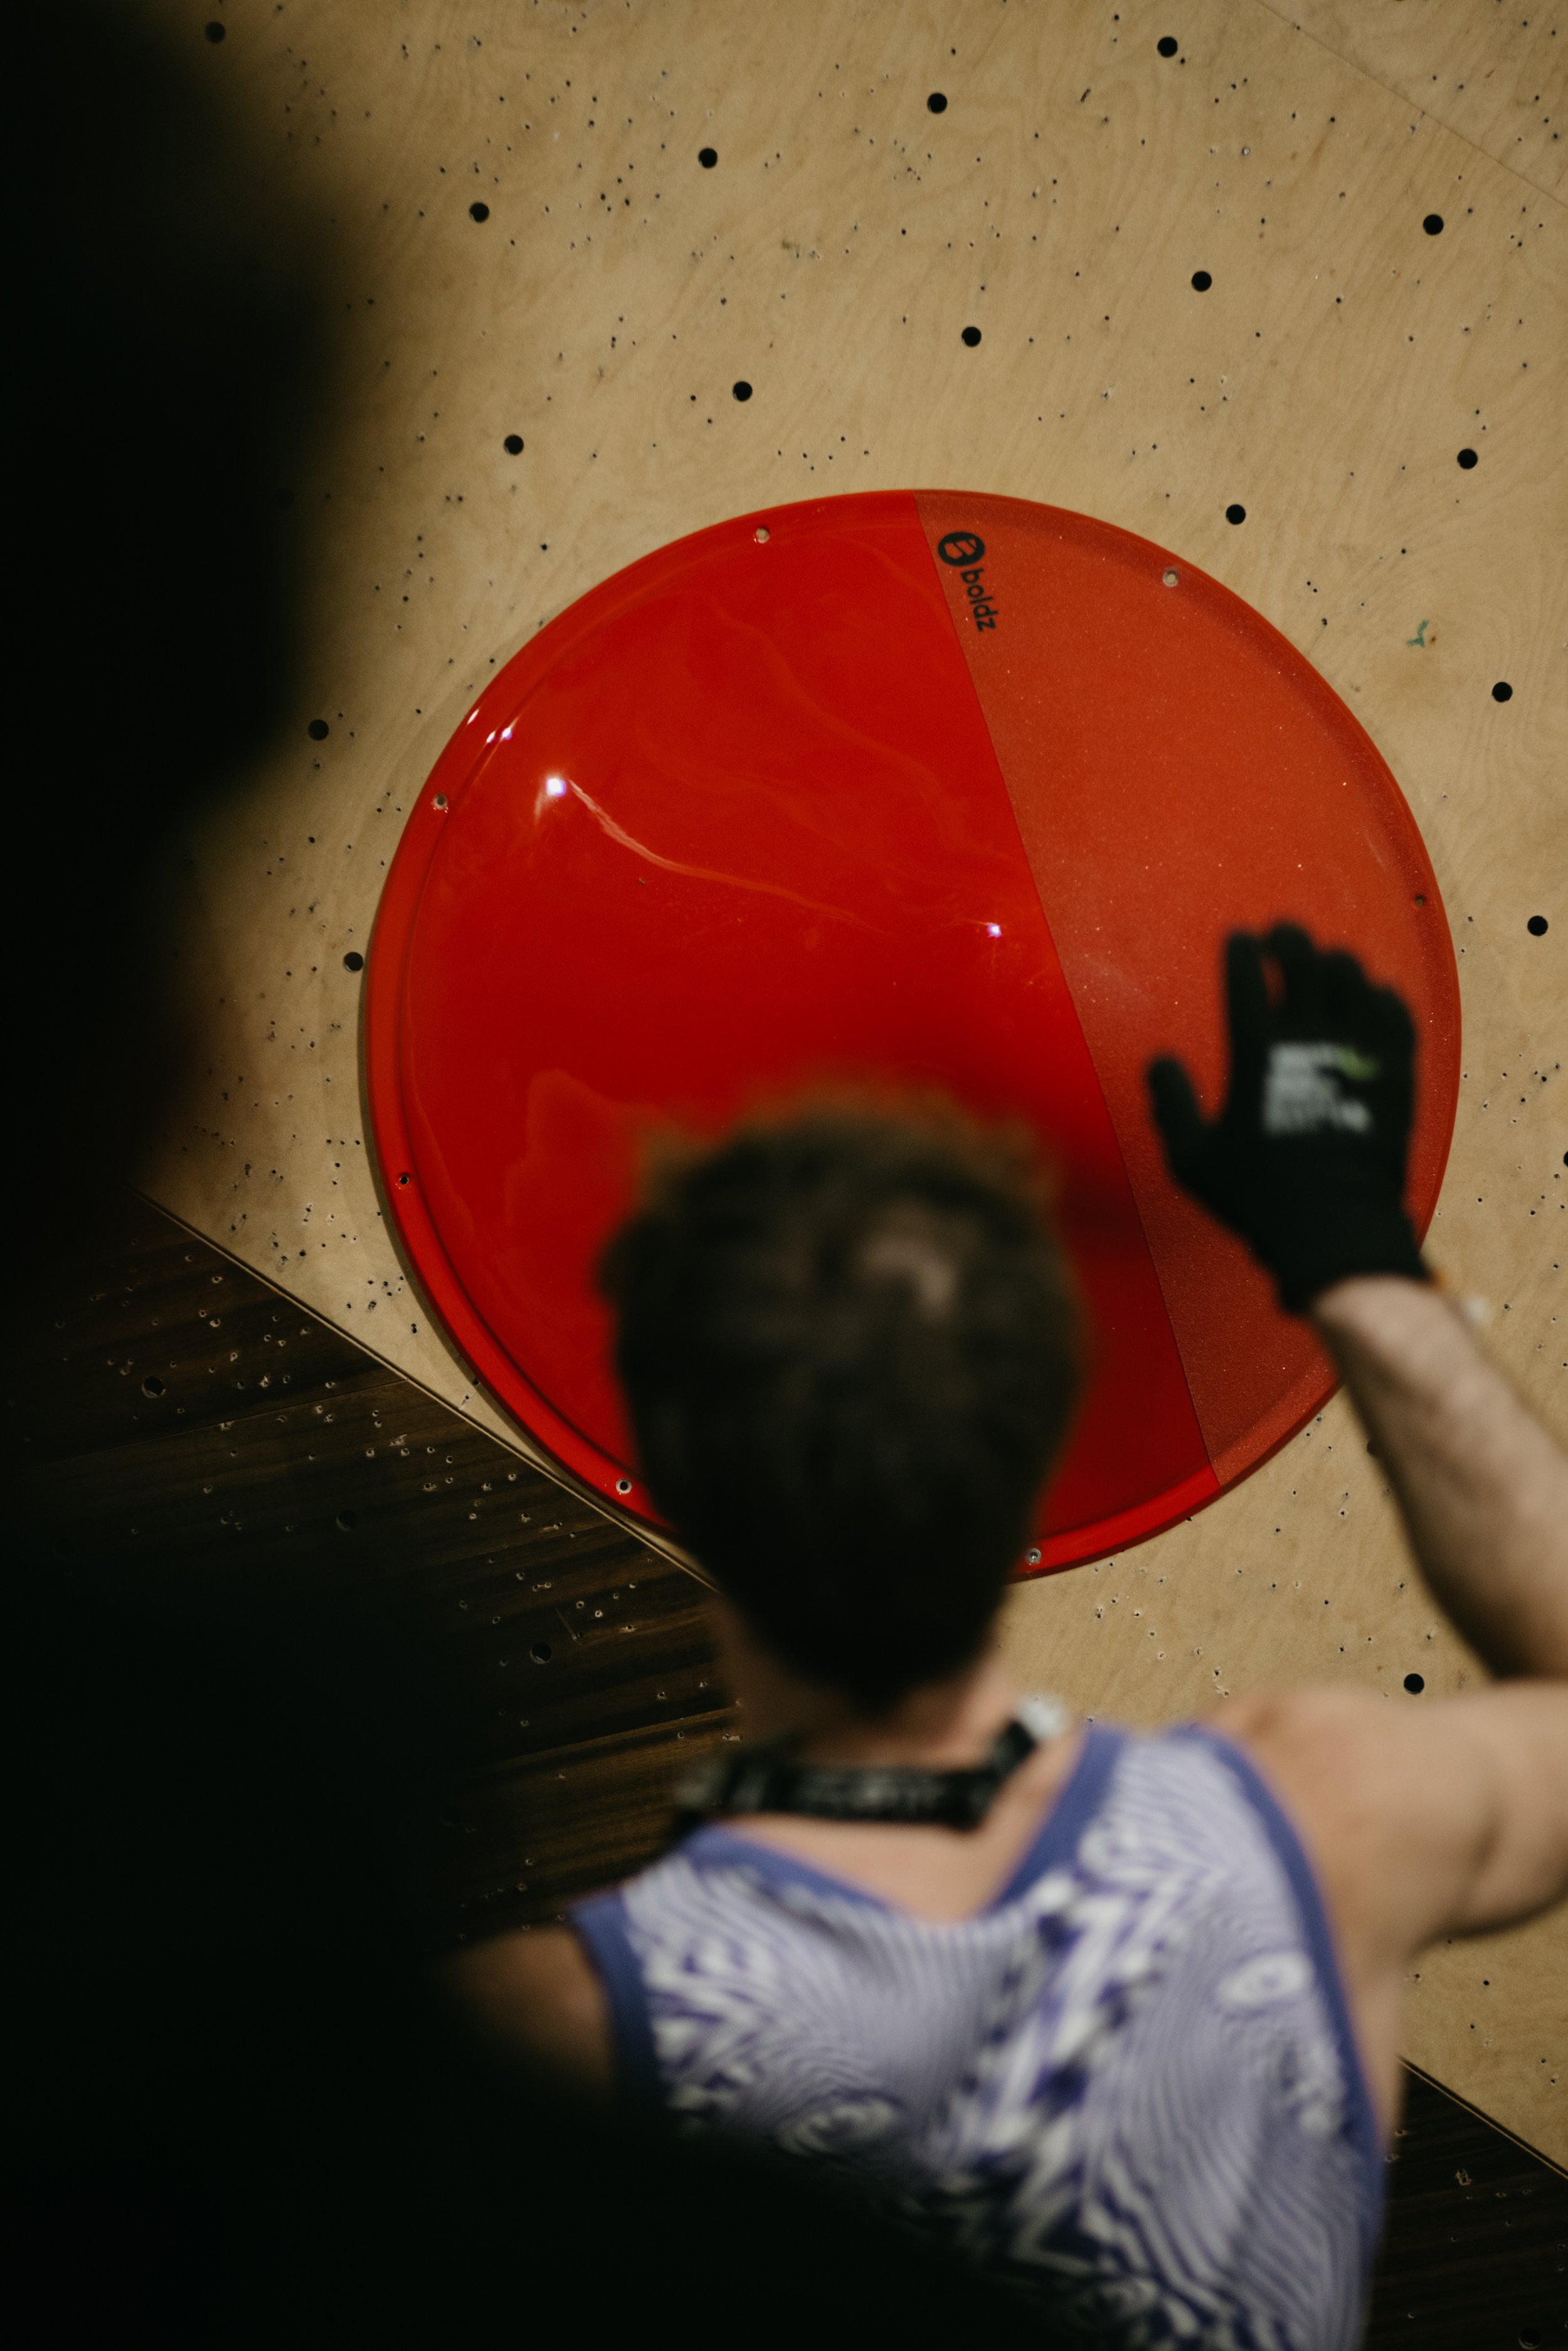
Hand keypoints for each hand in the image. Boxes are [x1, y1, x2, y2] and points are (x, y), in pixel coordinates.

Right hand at [1146, 924, 1427, 1312]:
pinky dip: (1381, 996)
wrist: (1335, 1229)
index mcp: (1256, 1051)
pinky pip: (1396, 1012)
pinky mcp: (1396, 1071)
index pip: (1247, 973)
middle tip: (1280, 935)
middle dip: (1288, 937)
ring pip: (1353, 976)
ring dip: (1334, 962)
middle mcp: (1310, 1038)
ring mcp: (1360, 1051)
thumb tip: (1161, 1061)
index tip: (1238, 941)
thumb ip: (1170, 1104)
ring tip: (1325, 964)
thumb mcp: (1190, 1160)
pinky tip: (1372, 999)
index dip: (1241, 948)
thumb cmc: (1256, 1198)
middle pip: (1304, 958)